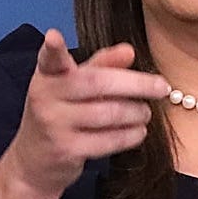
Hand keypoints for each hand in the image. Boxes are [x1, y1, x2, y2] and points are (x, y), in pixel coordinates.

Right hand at [0, 33, 169, 198]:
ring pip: (107, 113)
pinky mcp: (66, 150)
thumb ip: (99, 66)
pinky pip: (108, 140)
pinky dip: (130, 135)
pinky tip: (139, 132)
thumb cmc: (60, 115)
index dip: (52, 48)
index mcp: (47, 76)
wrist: (35, 162)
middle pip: (96, 83)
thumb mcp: (72, 87)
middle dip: (135, 83)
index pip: (49, 59)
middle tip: (162, 86)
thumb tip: (129, 50)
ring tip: (146, 112)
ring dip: (136, 112)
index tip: (54, 36)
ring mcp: (54, 125)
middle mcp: (45, 97)